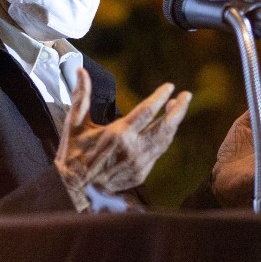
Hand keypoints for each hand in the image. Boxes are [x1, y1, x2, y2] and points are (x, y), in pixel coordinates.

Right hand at [55, 68, 191, 210]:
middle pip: (164, 126)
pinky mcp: (141, 174)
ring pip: (164, 140)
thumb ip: (81, 96)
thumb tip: (81, 71)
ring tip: (177, 108)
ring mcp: (139, 163)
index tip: (169, 86)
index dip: (160, 97)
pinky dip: (163, 139)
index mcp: (119, 133)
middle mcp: (133, 148)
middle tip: (186, 95)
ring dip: (173, 123)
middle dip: (178, 110)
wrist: (75, 189)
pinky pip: (157, 153)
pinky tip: (164, 129)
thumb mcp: (75, 124)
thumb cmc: (73, 155)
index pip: (147, 111)